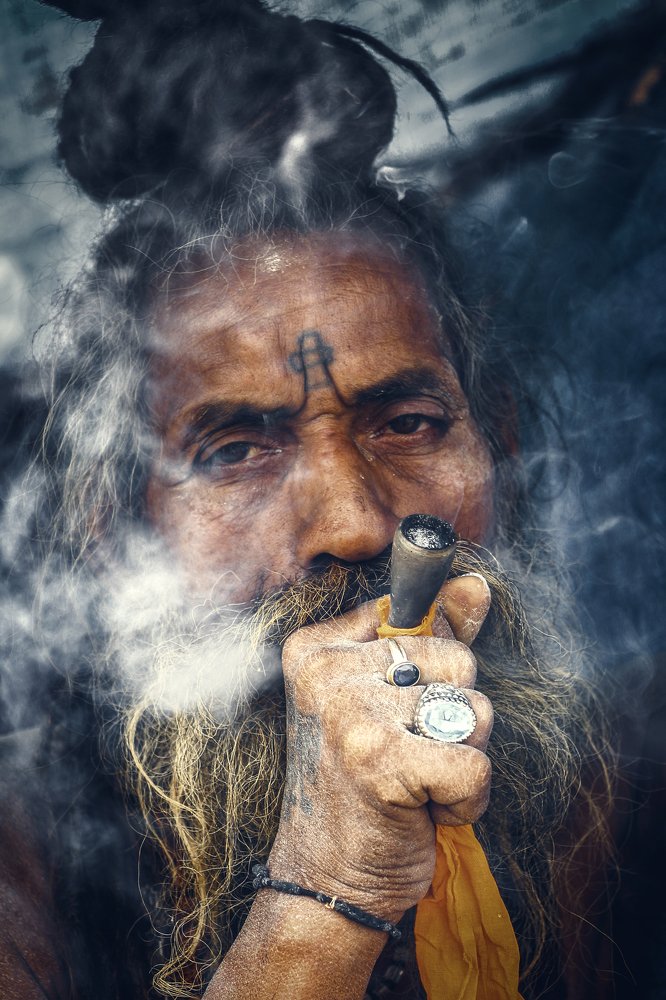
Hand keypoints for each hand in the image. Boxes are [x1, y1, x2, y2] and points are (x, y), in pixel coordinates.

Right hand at [268, 573, 493, 923]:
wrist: (324, 878)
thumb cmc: (359, 786)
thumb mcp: (385, 701)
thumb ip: (430, 636)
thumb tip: (476, 586)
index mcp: (316, 646)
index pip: (417, 618)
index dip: (430, 673)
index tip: (398, 712)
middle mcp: (326, 671)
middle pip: (458, 660)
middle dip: (452, 717)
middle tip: (406, 756)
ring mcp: (349, 714)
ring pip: (475, 710)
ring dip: (461, 757)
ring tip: (414, 783)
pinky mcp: (380, 762)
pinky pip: (475, 764)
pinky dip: (466, 801)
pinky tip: (423, 812)